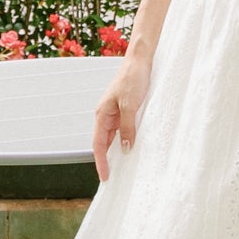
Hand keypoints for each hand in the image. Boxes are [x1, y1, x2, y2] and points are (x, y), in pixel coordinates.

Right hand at [92, 52, 151, 180]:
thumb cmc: (133, 79)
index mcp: (102, 115)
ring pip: (114, 137)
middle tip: (113, 177)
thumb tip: (125, 149)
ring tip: (123, 167)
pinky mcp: (126, 109)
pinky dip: (126, 140)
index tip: (105, 177)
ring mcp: (115, 113)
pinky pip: (124, 129)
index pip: (98, 144)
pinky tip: (133, 147)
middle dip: (107, 160)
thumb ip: (127, 127)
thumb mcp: (130, 105)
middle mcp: (106, 115)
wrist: (140, 61)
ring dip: (117, 151)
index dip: (101, 162)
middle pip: (104, 143)